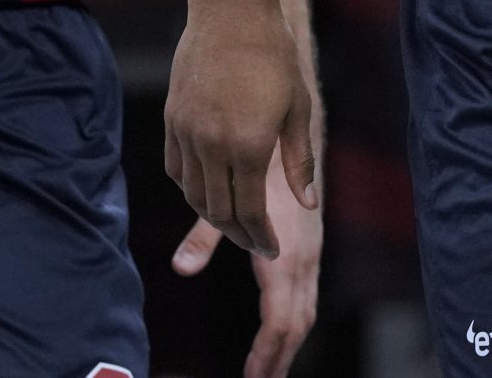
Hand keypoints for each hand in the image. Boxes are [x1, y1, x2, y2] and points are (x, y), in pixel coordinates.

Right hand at [165, 0, 316, 259]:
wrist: (231, 12)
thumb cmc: (274, 55)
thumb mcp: (298, 107)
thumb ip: (300, 161)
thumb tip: (306, 203)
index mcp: (249, 146)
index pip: (250, 211)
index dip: (261, 237)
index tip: (272, 249)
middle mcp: (212, 146)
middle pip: (219, 211)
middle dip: (239, 234)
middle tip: (256, 242)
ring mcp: (187, 133)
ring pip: (193, 194)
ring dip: (212, 215)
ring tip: (233, 221)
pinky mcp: (172, 119)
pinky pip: (175, 169)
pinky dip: (189, 188)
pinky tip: (206, 190)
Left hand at [170, 138, 323, 377]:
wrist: (297, 136)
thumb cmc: (259, 166)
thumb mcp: (225, 202)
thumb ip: (203, 237)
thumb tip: (180, 268)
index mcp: (284, 256)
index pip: (280, 320)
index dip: (266, 353)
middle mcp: (303, 260)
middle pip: (297, 325)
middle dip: (279, 360)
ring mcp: (311, 257)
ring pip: (306, 314)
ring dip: (289, 347)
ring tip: (269, 373)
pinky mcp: (311, 252)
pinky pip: (307, 299)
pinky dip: (294, 326)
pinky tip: (280, 336)